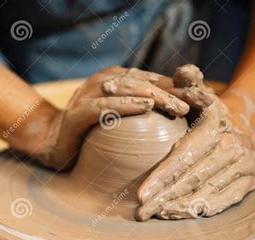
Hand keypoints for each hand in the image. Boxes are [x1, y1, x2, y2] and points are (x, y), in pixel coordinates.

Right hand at [32, 66, 212, 169]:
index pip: (151, 80)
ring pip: (125, 89)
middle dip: (170, 90)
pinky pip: (104, 106)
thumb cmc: (92, 133)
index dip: (176, 86)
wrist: (53, 144)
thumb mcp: (120, 120)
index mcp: (116, 81)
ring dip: (153, 95)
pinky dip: (125, 105)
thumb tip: (178, 111)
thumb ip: (142, 110)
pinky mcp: (77, 113)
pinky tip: (145, 107)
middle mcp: (103, 82)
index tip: (201, 97)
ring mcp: (88, 95)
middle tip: (193, 103)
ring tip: (175, 105)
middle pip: (142, 81)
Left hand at [135, 71, 254, 220]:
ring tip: (152, 215)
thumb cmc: (206, 113)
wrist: (241, 127)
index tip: (140, 194)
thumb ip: (188, 83)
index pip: (185, 156)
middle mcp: (234, 148)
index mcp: (217, 125)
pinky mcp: (249, 184)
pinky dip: (197, 211)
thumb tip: (183, 71)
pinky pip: (221, 203)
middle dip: (164, 197)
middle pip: (192, 179)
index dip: (162, 176)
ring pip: (206, 194)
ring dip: (177, 208)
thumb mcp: (199, 93)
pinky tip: (174, 215)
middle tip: (140, 212)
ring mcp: (244, 168)